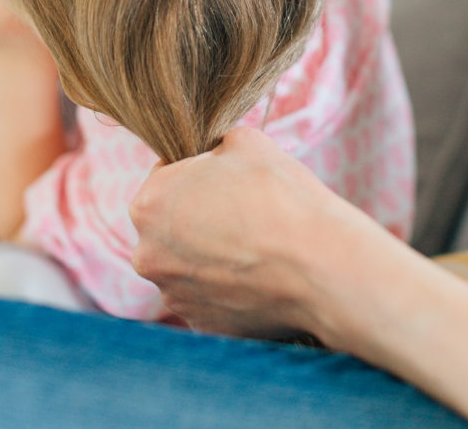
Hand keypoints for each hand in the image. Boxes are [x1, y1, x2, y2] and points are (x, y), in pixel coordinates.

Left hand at [130, 127, 407, 349]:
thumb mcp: (244, 141)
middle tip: (242, 211)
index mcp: (148, 203)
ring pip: (187, 262)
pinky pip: (208, 295)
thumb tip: (216, 156)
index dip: (198, 173)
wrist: (320, 265)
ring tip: (254, 244)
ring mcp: (173, 294)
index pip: (164, 177)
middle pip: (171, 223)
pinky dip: (226, 284)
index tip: (228, 180)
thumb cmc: (279, 195)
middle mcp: (147, 254)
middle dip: (197, 215)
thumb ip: (215, 146)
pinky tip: (256, 273)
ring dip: (211, 252)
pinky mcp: (202, 325)